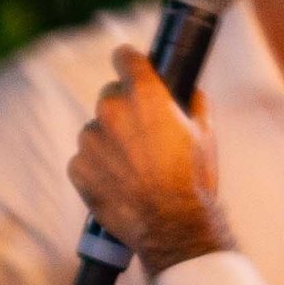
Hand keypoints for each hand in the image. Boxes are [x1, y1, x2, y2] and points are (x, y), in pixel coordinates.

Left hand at [68, 51, 226, 271]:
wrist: (172, 227)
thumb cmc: (193, 181)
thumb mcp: (205, 135)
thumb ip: (194, 103)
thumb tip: (189, 91)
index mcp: (145, 96)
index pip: (124, 57)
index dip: (129, 62)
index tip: (131, 67)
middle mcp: (112, 111)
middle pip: (110, 95)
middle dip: (124, 110)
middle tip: (143, 136)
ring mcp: (91, 139)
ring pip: (96, 129)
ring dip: (109, 141)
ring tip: (133, 168)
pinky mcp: (78, 167)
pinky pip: (85, 158)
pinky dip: (98, 167)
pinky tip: (119, 183)